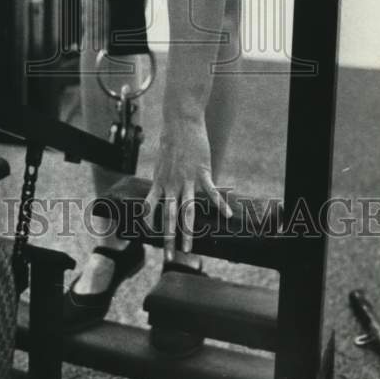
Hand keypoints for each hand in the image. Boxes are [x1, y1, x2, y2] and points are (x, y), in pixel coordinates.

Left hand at [144, 105, 231, 262]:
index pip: (153, 209)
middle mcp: (171, 184)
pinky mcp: (202, 172)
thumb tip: (162, 190)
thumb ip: (163, 179)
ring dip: (187, 231)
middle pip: (169, 216)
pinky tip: (228, 215)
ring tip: (189, 248)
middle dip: (168, 237)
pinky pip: (212, 192)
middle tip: (168, 256)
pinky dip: (220, 204)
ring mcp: (186, 180)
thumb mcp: (161, 163)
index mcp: (160, 182)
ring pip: (187, 210)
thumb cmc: (171, 141)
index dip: (152, 225)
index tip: (151, 240)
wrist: (180, 122)